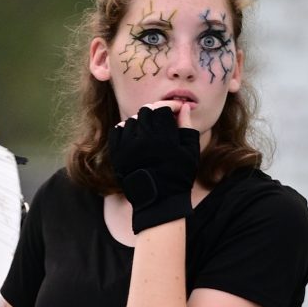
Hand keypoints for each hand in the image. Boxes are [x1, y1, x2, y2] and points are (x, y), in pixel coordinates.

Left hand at [108, 102, 199, 232]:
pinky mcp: (117, 154)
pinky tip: (134, 134)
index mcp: (163, 137)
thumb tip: (183, 106)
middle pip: (146, 111)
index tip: (175, 109)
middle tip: (163, 119)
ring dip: (141, 120)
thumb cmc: (179, 175)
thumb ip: (186, 126)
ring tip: (150, 130)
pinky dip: (125, 129)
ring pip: (131, 120)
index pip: (162, 108)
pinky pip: (117, 131)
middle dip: (156, 111)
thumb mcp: (190, 151)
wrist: (159, 200)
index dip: (170, 106)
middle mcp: (143, 139)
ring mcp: (127, 147)